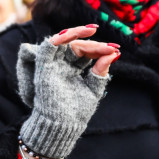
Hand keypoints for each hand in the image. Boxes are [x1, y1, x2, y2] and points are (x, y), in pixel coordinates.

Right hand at [15, 24, 113, 158]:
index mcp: (72, 71)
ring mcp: (52, 65)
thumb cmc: (76, 113)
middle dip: (92, 42)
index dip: (99, 49)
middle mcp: (62, 66)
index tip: (115, 50)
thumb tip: (114, 53)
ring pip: (61, 41)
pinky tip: (73, 33)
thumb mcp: (94, 89)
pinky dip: (59, 38)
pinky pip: (49, 47)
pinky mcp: (43, 68)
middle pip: (76, 46)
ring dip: (75, 33)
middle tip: (109, 46)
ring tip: (91, 30)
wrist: (62, 127)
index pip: (85, 53)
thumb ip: (101, 71)